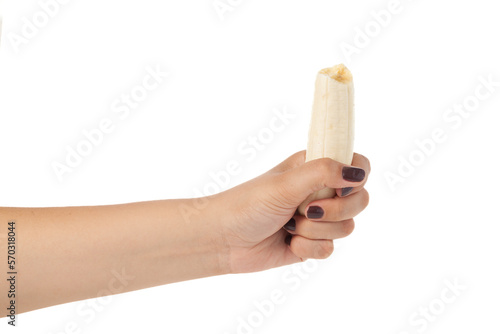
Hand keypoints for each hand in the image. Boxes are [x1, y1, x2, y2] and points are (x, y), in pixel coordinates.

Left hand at [215, 151, 369, 273]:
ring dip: (316, 230)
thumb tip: (356, 173)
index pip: (357, 165)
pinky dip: (308, 248)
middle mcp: (319, 191)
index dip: (355, 178)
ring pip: (346, 227)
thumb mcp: (286, 183)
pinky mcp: (311, 243)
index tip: (339, 188)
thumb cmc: (247, 204)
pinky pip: (329, 249)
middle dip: (336, 211)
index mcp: (315, 167)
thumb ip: (323, 173)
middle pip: (359, 200)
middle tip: (307, 210)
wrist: (224, 240)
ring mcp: (317, 219)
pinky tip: (288, 242)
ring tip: (289, 225)